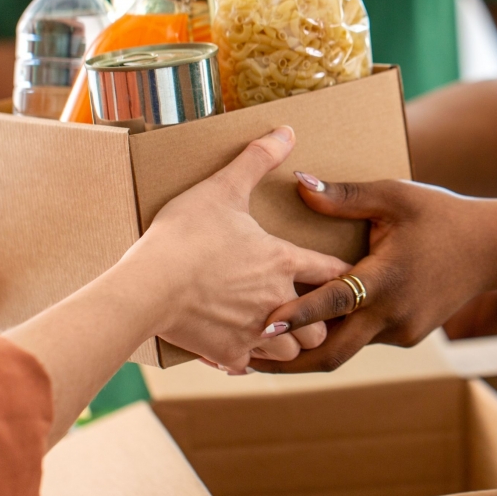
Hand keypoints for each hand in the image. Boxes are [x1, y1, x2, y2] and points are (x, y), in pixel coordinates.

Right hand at [118, 128, 349, 371]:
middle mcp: (278, 300)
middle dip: (317, 319)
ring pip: (291, 351)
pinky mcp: (228, 353)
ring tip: (275, 331)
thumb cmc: (185, 235)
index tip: (348, 278)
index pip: (333, 272)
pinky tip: (237, 348)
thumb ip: (256, 160)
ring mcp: (254, 331)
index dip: (343, 275)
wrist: (148, 286)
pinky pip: (250, 365)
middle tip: (306, 310)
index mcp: (283, 261)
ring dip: (287, 342)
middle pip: (320, 322)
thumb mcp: (221, 188)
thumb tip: (287, 130)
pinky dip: (248, 359)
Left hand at [248, 175, 496, 372]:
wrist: (493, 249)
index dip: (296, 318)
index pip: (332, 304)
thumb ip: (344, 197)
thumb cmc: (441, 215)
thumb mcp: (394, 196)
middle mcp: (392, 314)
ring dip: (308, 351)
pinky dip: (337, 337)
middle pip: (333, 354)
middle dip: (288, 364)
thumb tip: (298, 183)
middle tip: (242, 363)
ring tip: (262, 355)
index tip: (261, 331)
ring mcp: (401, 331)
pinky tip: (307, 334)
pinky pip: (364, 339)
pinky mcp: (407, 336)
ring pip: (346, 349)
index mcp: (386, 279)